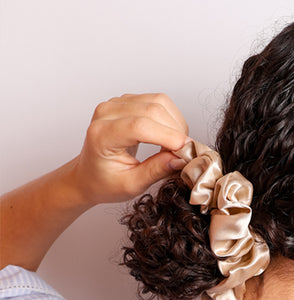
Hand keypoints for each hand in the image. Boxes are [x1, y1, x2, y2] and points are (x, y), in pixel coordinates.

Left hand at [74, 93, 189, 204]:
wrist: (89, 174)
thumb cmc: (104, 181)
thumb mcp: (131, 185)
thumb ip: (156, 171)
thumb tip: (180, 158)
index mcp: (101, 135)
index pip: (140, 126)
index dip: (168, 137)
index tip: (185, 151)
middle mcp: (106, 113)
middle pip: (153, 110)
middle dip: (176, 131)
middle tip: (183, 153)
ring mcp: (117, 103)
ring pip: (159, 102)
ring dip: (176, 124)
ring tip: (175, 145)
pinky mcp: (128, 101)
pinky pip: (159, 101)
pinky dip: (171, 118)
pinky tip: (168, 135)